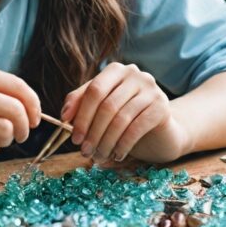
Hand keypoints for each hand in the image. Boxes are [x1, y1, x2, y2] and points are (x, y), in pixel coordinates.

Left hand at [61, 62, 184, 163]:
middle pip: (107, 105)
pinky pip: (136, 128)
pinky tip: (116, 155)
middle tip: (84, 151)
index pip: (94, 91)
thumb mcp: (102, 107)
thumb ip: (82, 105)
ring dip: (106, 141)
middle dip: (93, 132)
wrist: (160, 128)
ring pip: (121, 118)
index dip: (82, 115)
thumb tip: (64, 116)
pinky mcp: (161, 107)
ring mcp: (151, 89)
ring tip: (98, 156)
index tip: (74, 138)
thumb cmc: (125, 116)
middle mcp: (134, 75)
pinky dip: (123, 144)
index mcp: (115, 70)